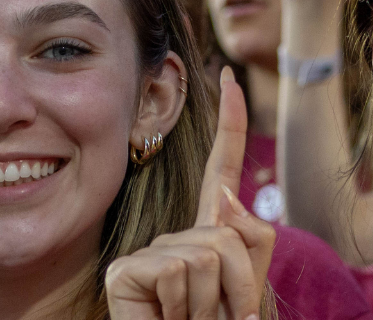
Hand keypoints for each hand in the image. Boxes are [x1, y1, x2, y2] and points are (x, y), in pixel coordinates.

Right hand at [105, 67, 276, 318]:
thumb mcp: (248, 293)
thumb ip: (247, 242)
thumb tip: (223, 199)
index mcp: (206, 239)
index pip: (220, 171)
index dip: (230, 124)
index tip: (229, 76)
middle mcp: (172, 240)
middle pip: (229, 232)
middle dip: (241, 286)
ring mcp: (145, 255)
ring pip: (208, 253)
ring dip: (215, 303)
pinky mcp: (124, 273)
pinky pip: (179, 269)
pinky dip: (187, 307)